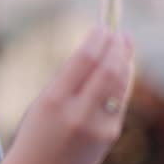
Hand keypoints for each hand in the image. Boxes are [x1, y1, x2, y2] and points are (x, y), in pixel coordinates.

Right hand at [0, 26, 134, 163]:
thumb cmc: (37, 134)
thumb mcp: (43, 102)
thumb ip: (68, 78)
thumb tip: (98, 50)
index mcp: (54, 101)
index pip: (84, 60)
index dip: (97, 40)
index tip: (102, 27)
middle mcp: (78, 113)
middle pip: (108, 71)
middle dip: (117, 48)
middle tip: (120, 33)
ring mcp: (98, 126)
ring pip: (120, 85)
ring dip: (126, 61)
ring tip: (126, 45)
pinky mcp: (110, 135)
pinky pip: (121, 100)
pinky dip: (123, 80)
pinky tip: (123, 68)